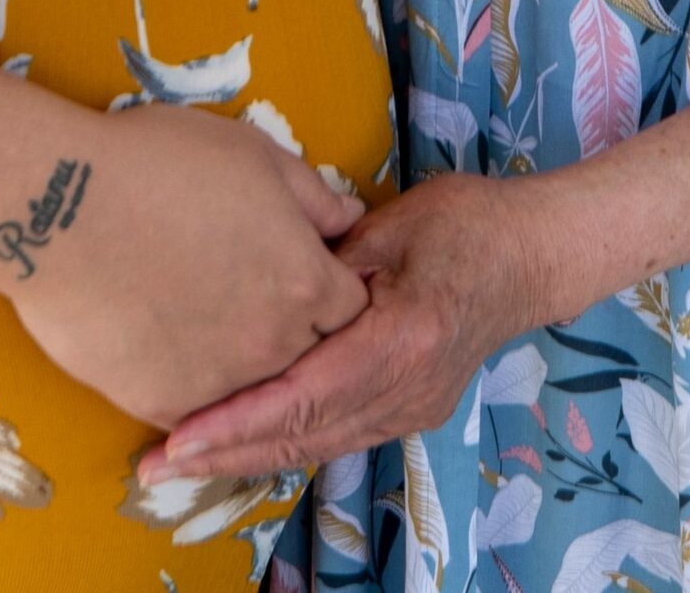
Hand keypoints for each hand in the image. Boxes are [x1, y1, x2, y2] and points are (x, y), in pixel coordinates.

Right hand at [7, 105, 370, 430]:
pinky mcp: (160, 403)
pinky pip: (198, 409)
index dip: (327, 282)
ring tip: (200, 310)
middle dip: (292, 322)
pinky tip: (166, 343)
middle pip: (308, 350)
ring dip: (241, 357)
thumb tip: (346, 221)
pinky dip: (192, 383)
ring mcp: (218, 382)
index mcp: (305, 281)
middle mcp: (273, 343)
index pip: (349, 305)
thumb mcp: (255, 155)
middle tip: (244, 286)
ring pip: (253, 385)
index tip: (297, 265)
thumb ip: (314, 197)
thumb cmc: (161, 163)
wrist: (62, 208)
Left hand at [138, 171, 546, 481]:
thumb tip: (264, 282)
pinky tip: (243, 441)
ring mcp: (412, 408)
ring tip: (183, 461)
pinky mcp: (411, 408)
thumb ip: (329, 263)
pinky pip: (337, 437)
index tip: (178, 439)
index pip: (303, 396)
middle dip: (226, 454)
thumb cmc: (467, 222)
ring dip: (250, 456)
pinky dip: (286, 443)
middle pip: (303, 436)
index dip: (236, 422)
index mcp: (401, 340)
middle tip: (155, 467)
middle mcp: (407, 390)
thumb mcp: (394, 225)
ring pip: (317, 447)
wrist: (535, 254)